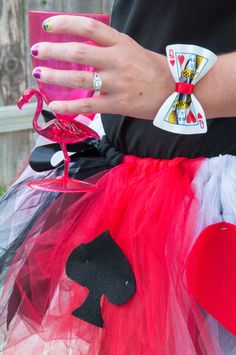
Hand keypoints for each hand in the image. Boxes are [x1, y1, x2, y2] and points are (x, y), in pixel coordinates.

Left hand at [31, 15, 173, 119]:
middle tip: (37, 51)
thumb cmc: (155, 71)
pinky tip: (54, 105)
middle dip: (53, 50)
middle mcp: (117, 61)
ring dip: (55, 76)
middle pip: (78, 52)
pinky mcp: (118, 104)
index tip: (49, 26)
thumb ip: (110, 49)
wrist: (179, 91)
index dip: (66, 24)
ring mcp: (117, 83)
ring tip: (40, 74)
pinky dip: (68, 106)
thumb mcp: (133, 50)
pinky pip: (88, 105)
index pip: (89, 28)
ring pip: (79, 78)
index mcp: (121, 44)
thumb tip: (85, 49)